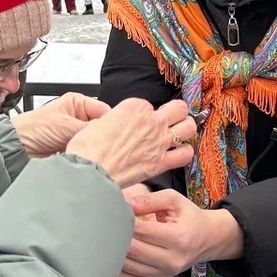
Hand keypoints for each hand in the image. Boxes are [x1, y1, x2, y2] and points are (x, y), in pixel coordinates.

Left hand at [10, 92, 109, 156]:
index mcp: (78, 103)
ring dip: (93, 148)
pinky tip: (88, 160)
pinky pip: (87, 153)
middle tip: (105, 146)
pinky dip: (88, 157)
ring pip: (95, 142)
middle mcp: (79, 118)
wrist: (16, 149)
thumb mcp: (65, 125)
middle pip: (102, 127)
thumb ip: (89, 128)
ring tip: (93, 153)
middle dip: (102, 137)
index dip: (112, 122)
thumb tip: (108, 132)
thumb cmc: (32, 129)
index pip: (105, 110)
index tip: (117, 133)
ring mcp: (77, 135)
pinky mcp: (74, 149)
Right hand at [65, 99, 196, 187]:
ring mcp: (159, 141)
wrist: (91, 171)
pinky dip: (184, 152)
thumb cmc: (88, 149)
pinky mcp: (161, 162)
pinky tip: (177, 153)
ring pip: (188, 127)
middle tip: (170, 119)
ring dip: (185, 129)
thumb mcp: (98, 122)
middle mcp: (151, 121)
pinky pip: (185, 154)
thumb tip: (115, 124)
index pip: (148, 105)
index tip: (138, 122)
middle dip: (175, 113)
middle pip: (178, 108)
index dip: (144, 114)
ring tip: (179, 133)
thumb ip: (114, 119)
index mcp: (134, 107)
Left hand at [119, 190, 242, 276]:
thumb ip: (150, 200)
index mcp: (179, 238)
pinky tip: (116, 255)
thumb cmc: (190, 219)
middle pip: (134, 250)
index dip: (125, 221)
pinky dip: (119, 268)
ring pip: (129, 266)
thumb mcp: (174, 200)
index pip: (143, 231)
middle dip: (117, 236)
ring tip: (110, 237)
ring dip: (115, 252)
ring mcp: (164, 273)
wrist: (206, 239)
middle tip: (107, 224)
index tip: (114, 213)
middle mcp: (172, 259)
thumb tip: (127, 204)